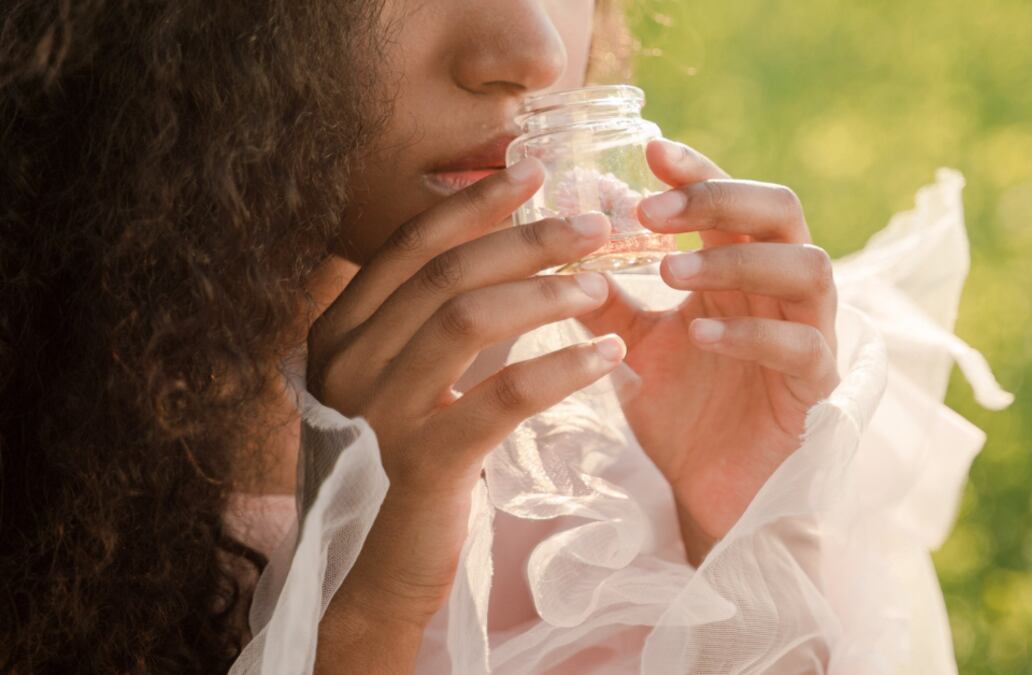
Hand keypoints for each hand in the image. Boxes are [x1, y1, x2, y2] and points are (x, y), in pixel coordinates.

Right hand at [307, 159, 624, 663]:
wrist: (380, 572)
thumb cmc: (405, 467)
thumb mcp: (404, 382)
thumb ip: (431, 321)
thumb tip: (497, 248)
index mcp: (339, 332)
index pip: (409, 244)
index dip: (474, 203)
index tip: (534, 169)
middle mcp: (345, 361)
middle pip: (445, 271)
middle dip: (527, 237)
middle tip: (595, 224)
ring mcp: (376, 411)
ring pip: (467, 317)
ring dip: (546, 292)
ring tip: (604, 284)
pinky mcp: (421, 461)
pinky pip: (502, 395)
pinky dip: (562, 366)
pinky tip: (608, 353)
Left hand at [579, 139, 838, 565]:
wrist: (706, 489)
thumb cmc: (680, 406)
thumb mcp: (631, 340)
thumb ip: (605, 290)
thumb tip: (568, 228)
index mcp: (740, 267)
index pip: (733, 196)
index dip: (697, 169)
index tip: (649, 151)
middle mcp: (781, 287)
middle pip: (781, 211)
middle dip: (719, 198)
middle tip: (653, 209)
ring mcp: (808, 332)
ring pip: (808, 267)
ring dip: (738, 260)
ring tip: (669, 271)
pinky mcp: (816, 385)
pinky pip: (803, 346)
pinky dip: (753, 334)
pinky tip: (700, 333)